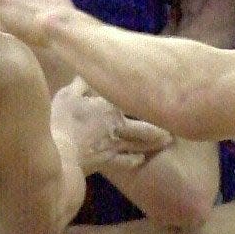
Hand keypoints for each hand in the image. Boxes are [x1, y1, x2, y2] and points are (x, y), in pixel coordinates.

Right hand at [51, 78, 170, 175]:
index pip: (131, 99)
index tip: (158, 93)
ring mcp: (115, 145)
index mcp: (110, 106)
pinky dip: (135, 160)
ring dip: (154, 142)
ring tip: (167, 140)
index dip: (144, 97)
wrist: (61, 153)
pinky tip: (141, 159)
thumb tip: (89, 71)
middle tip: (173, 124)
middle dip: (159, 125)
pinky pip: (126, 162)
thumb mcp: (68, 95)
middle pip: (144, 126)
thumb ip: (81, 83)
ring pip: (140, 143)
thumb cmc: (62, 121)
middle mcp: (118, 125)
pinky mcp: (108, 161)